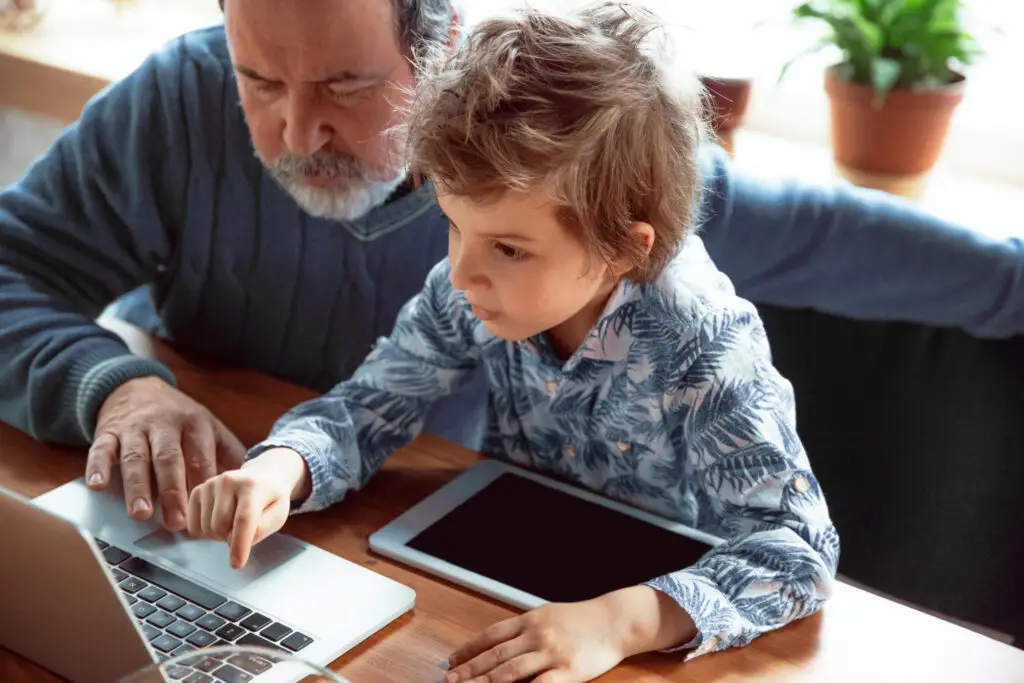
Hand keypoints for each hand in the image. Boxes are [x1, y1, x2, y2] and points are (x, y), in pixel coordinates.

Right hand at [86, 377, 245, 530]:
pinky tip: (98, 486)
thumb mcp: (208, 427)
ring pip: (135, 457)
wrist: (137, 387)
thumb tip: (252, 482)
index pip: (200, 457)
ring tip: (140, 513)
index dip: (203, 485)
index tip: (208, 512)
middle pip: (169, 459)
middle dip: (173, 491)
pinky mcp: (108, 432)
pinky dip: (97, 467)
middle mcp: (164, 425)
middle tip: (176, 521)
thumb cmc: (179, 417)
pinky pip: (101, 449)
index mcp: (194, 424)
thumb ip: (227, 453)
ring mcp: (135, 428)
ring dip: (137, 486)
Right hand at [186, 448, 309, 567]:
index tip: (237, 564)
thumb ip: (261, 530)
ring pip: (206, 528)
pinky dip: (205, 532)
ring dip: (220, 536)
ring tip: (233, 524)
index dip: (239, 545)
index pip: (243, 519)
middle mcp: (229, 481)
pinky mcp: (198, 491)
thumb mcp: (278, 514)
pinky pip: (194, 526)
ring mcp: (210, 485)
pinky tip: (219, 522)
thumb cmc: (271, 498)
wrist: (262, 476)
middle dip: (231, 539)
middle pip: (221, 527)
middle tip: (242, 532)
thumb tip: (236, 542)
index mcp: (253, 486)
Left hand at [446, 586, 695, 682]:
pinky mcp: (568, 671)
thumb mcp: (549, 615)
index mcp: (530, 620)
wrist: (616, 620)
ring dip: (485, 682)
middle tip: (449, 680)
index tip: (452, 661)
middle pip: (495, 655)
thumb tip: (496, 643)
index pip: (491, 635)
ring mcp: (552, 653)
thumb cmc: (583, 619)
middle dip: (470, 670)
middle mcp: (537, 635)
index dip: (469, 649)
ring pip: (509, 671)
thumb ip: (524, 630)